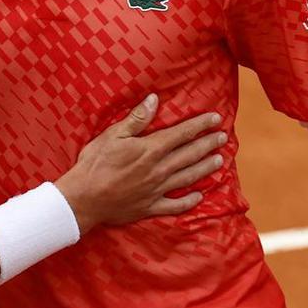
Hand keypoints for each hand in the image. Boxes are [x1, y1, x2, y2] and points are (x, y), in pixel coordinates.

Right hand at [55, 94, 225, 232]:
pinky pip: (175, 205)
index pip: (182, 134)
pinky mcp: (149, 207)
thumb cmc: (94, 164)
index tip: (215, 119)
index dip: (200, 125)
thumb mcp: (112, 135)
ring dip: (205, 168)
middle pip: (190, 155)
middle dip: (208, 144)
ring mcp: (156, 190)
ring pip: (188, 177)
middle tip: (223, 138)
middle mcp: (159, 170)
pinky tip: (199, 196)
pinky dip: (188, 201)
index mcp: (150, 150)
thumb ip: (136, 119)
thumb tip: (154, 100)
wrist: (83, 199)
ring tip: (219, 161)